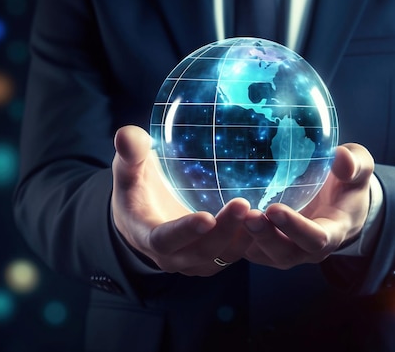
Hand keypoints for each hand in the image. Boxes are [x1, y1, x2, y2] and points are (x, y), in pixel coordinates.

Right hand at [111, 125, 250, 275]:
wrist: (145, 216)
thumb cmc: (136, 187)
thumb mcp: (128, 168)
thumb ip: (129, 153)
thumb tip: (125, 134)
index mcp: (148, 236)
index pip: (166, 239)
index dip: (185, 231)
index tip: (206, 218)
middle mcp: (174, 256)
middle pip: (201, 251)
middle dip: (224, 232)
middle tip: (244, 205)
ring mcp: (197, 260)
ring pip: (223, 255)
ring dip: (243, 237)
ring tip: (263, 213)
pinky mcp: (216, 256)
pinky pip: (237, 252)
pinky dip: (253, 240)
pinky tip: (269, 218)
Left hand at [243, 143, 374, 268]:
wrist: (335, 203)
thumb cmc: (346, 184)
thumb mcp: (360, 170)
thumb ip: (355, 164)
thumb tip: (341, 157)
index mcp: (332, 233)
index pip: (316, 239)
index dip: (296, 228)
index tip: (276, 210)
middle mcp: (305, 250)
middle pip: (284, 253)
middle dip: (266, 237)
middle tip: (249, 216)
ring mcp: (283, 250)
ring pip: (261, 254)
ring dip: (245, 239)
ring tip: (231, 217)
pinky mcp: (263, 246)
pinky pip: (246, 248)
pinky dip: (232, 237)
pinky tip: (216, 218)